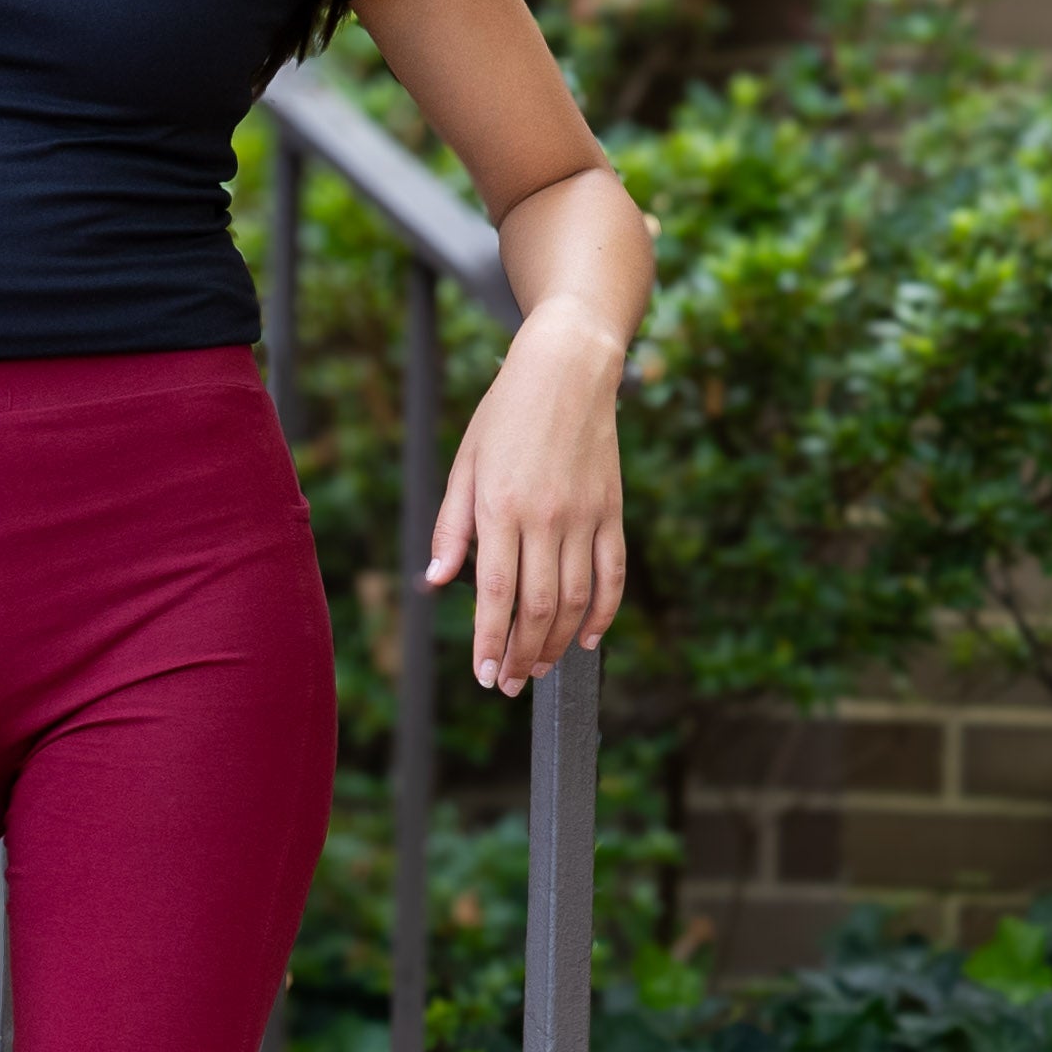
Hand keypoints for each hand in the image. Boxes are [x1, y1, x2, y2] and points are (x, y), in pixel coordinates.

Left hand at [428, 308, 626, 693]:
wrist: (568, 368)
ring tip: (538, 669)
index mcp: (500, 506)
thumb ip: (452, 527)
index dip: (489, 641)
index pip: (495, 593)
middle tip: (507, 684)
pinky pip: (612, 574)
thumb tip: (437, 582)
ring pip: (576, 599)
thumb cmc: (504, 414)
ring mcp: (585, 515)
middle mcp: (545, 517)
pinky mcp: (613, 510)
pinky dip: (603, 613)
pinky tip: (587, 641)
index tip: (483, 674)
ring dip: (556, 643)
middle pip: (538, 607)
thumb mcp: (465, 464)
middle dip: (521, 654)